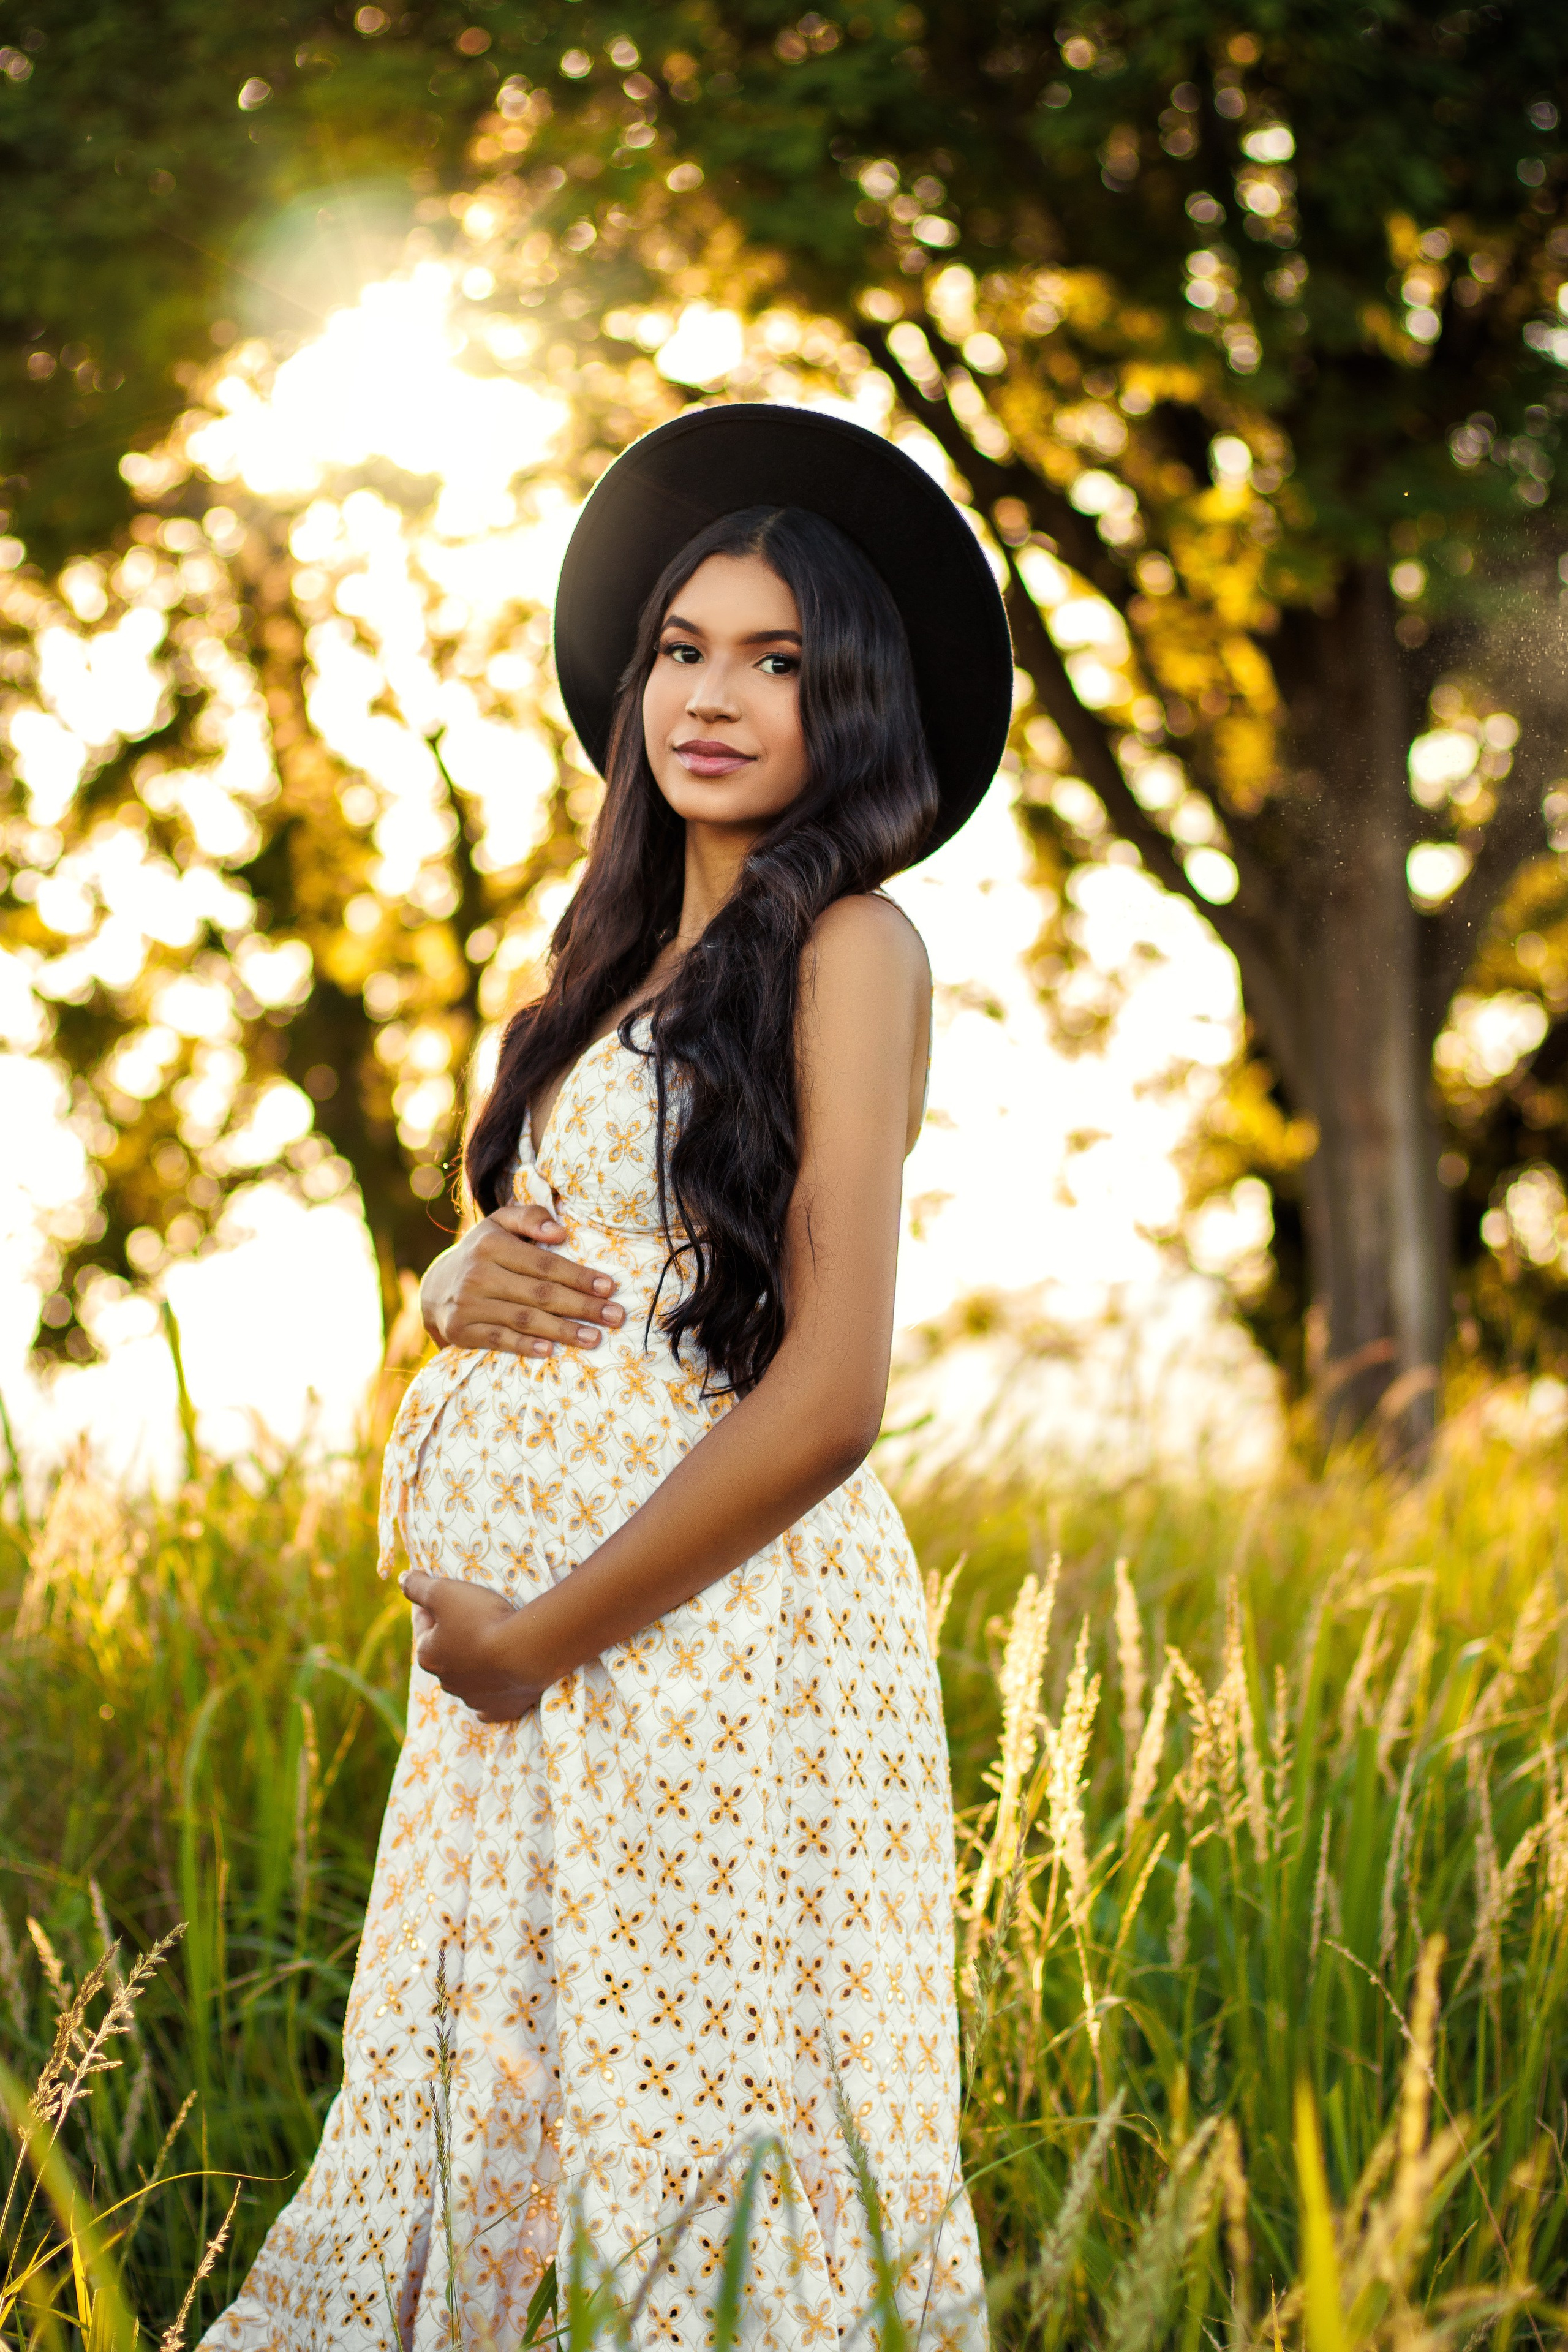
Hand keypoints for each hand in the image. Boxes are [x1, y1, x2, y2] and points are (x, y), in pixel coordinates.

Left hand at [400, 1570, 544, 1721]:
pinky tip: (500, 1682)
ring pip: (467, 1679)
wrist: (526, 1650)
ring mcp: (473, 1699)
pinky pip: (490, 1703)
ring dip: (474, 1663)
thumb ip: (418, 1586)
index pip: (422, 1624)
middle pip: (446, 1653)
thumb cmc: (481, 1619)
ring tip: (493, 1643)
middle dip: (453, 1637)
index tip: (443, 1594)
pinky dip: (492, 1693)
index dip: (431, 1606)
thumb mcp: (444, 1592)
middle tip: (474, 1617)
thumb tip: (402, 1579)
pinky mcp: (498, 1711)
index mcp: (427, 1655)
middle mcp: (446, 1682)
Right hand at [420, 1201, 623, 1357]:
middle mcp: (477, 1274)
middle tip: (615, 1316)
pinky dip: (525, 1346)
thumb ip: (530, 1217)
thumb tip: (559, 1232)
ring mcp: (468, 1305)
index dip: (579, 1276)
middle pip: (540, 1294)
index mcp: (490, 1244)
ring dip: (563, 1330)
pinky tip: (551, 1350)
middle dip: (582, 1306)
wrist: (436, 1287)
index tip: (609, 1287)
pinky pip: (499, 1341)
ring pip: (524, 1319)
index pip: (544, 1263)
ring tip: (595, 1338)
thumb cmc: (483, 1252)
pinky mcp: (462, 1331)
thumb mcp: (500, 1223)